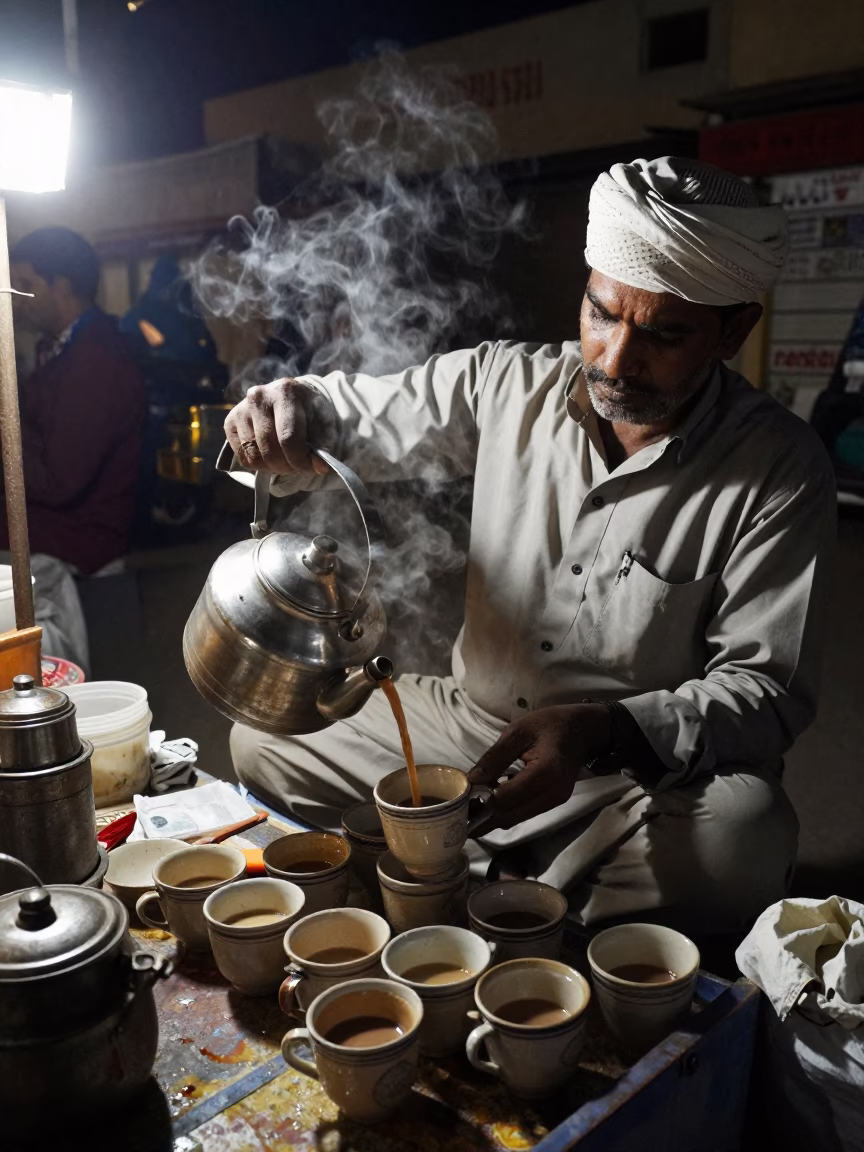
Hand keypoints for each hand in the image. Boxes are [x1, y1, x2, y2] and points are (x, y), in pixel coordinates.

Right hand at [224, 378, 329, 474]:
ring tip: (285, 461)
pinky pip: (242, 457)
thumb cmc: (309, 411)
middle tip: (297, 467)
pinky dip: (258, 465)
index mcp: (285, 392)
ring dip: (272, 467)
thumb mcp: (323, 422)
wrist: (290, 396)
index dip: (300, 461)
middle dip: (287, 466)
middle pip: (270, 449)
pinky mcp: (230, 421)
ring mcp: (241, 409)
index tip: (311, 469)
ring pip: (254, 456)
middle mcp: (259, 397)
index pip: (288, 438)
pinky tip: (270, 457)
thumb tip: (320, 467)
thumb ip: (322, 445)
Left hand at [467, 704, 610, 832]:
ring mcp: (555, 801)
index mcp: (545, 773)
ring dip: (494, 816)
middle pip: (510, 815)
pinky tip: (492, 800)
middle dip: (484, 816)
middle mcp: (553, 794)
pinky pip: (525, 813)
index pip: (506, 797)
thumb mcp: (518, 731)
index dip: (481, 799)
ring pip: (516, 818)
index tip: (462, 796)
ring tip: (472, 807)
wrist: (584, 730)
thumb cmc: (551, 724)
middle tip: (460, 811)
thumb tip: (472, 780)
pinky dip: (506, 810)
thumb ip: (495, 757)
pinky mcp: (554, 803)